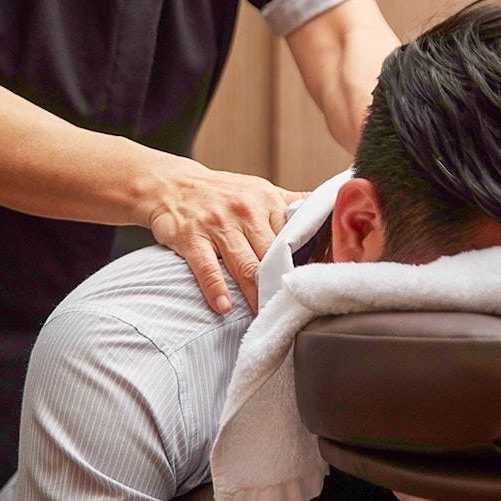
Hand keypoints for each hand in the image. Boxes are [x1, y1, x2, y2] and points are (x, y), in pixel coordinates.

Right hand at [146, 166, 303, 313]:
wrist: (171, 184)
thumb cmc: (221, 193)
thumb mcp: (260, 191)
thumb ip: (291, 208)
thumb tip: (329, 226)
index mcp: (268, 200)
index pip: (297, 233)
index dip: (308, 261)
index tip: (316, 283)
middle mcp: (245, 210)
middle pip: (274, 255)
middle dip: (284, 284)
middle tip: (294, 310)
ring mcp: (217, 224)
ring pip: (245, 265)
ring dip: (256, 294)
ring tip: (266, 316)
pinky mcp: (191, 237)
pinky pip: (206, 267)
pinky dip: (216, 289)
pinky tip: (224, 306)